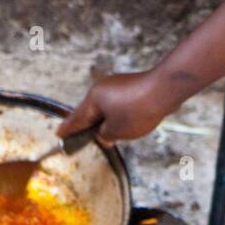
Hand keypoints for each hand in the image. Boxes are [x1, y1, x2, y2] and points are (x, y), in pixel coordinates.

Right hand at [56, 69, 171, 145]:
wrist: (165, 89)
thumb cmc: (138, 110)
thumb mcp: (116, 130)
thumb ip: (105, 135)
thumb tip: (103, 134)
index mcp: (93, 98)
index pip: (77, 118)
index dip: (68, 130)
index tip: (59, 135)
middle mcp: (102, 88)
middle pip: (90, 111)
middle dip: (89, 126)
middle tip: (80, 139)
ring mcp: (117, 85)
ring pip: (105, 108)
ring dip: (106, 121)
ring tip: (109, 136)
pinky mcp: (131, 86)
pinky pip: (118, 104)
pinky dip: (118, 115)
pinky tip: (125, 124)